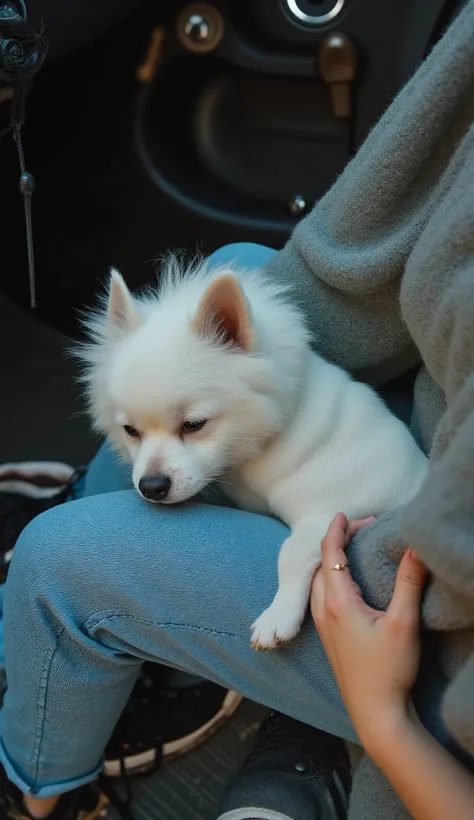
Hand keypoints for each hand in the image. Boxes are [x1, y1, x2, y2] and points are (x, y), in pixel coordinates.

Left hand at [311, 513, 426, 753]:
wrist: (376, 713)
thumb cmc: (389, 670)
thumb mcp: (403, 623)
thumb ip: (408, 582)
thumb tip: (414, 547)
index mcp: (337, 601)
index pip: (329, 553)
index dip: (336, 530)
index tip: (344, 513)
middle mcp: (323, 610)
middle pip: (321, 564)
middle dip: (337, 542)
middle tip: (362, 529)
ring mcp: (323, 625)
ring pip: (318, 581)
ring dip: (331, 561)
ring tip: (354, 550)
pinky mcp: (329, 637)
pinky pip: (321, 596)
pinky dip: (330, 578)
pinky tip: (348, 583)